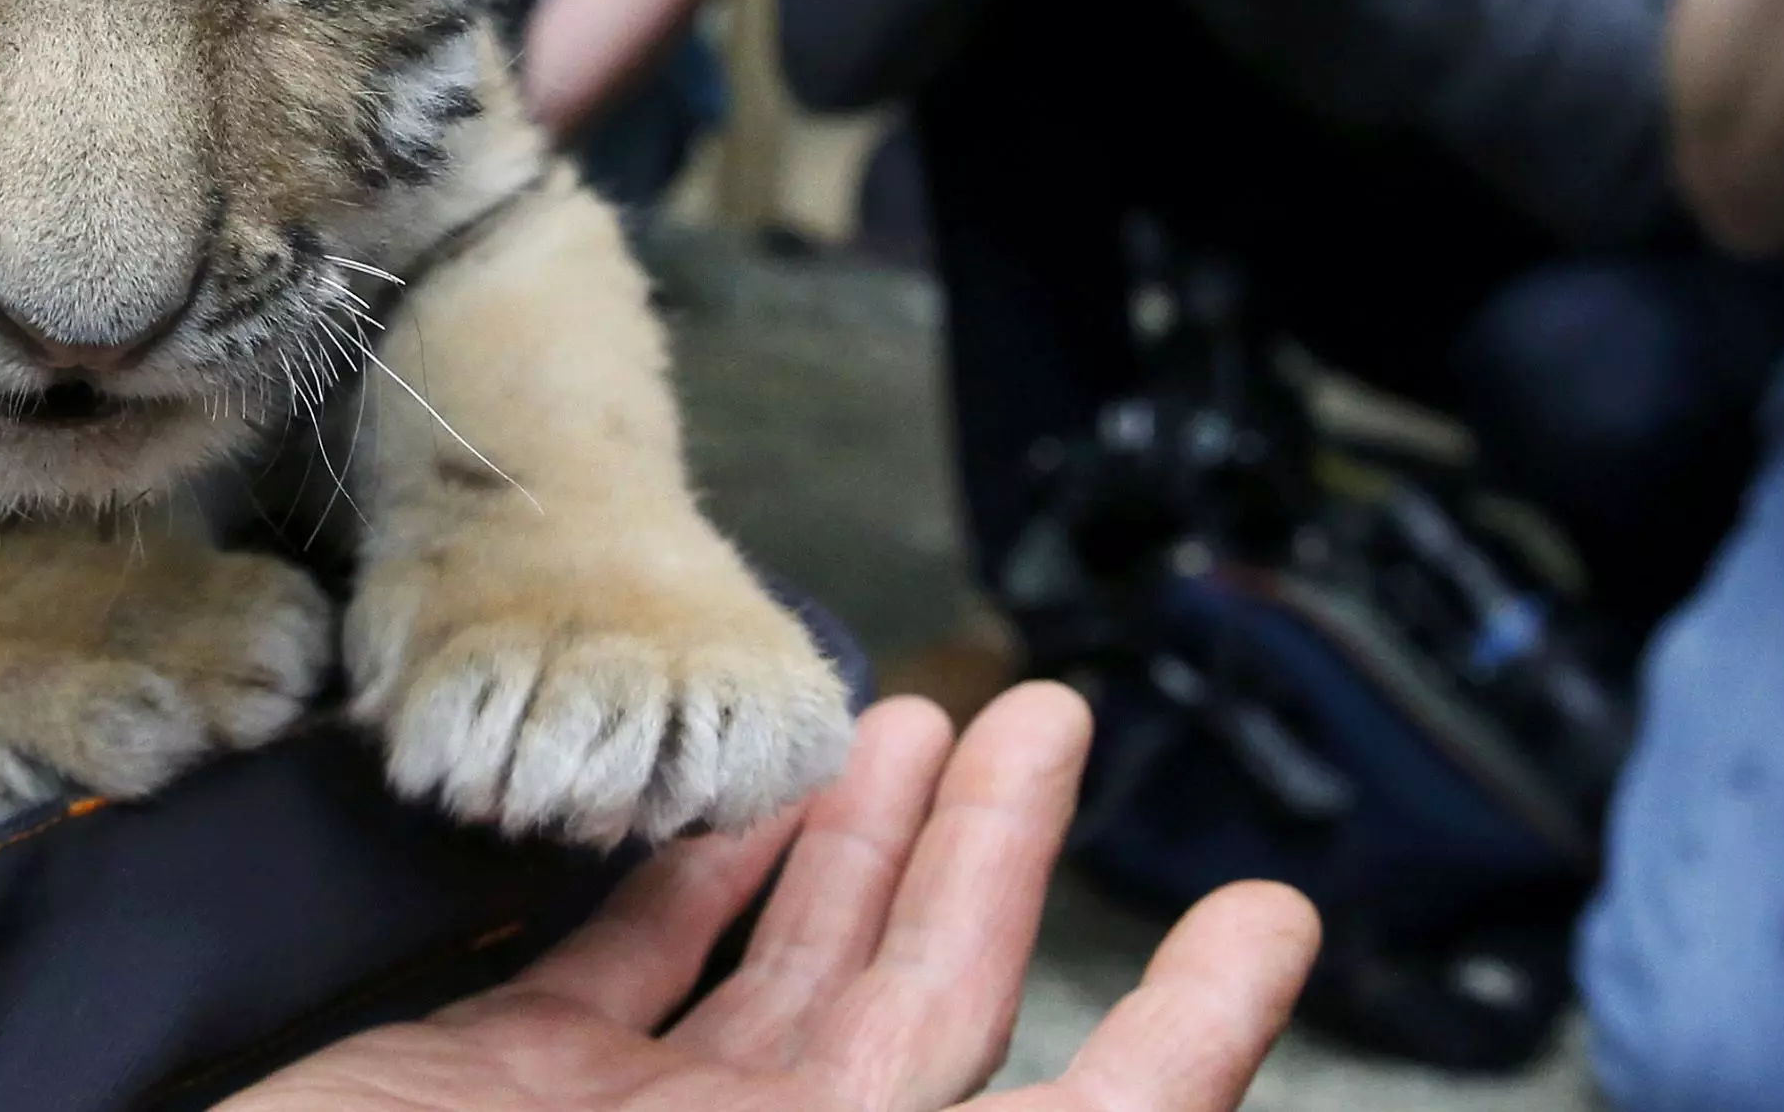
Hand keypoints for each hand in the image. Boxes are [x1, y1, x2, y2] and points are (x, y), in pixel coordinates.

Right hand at [224, 686, 1318, 1111]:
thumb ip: (831, 1111)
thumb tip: (990, 1093)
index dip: (1177, 1048)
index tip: (1268, 922)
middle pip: (918, 1011)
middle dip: (995, 863)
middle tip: (1050, 712)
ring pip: (782, 971)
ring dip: (855, 844)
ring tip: (921, 719)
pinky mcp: (515, 1086)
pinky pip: (630, 962)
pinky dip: (684, 869)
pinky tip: (724, 780)